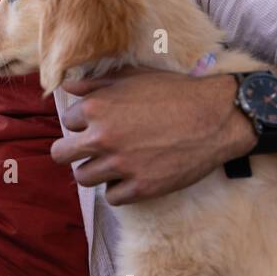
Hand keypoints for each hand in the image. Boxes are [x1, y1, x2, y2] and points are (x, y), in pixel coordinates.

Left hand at [50, 66, 253, 204]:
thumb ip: (95, 84)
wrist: (215, 116)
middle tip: (88, 151)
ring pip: (83, 177)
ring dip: (94, 171)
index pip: (68, 123)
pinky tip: (131, 176)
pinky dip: (118, 189)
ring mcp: (121, 165)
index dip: (82, 124)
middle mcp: (103, 138)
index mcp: (97, 108)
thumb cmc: (174, 92)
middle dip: (71, 151)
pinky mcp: (141, 187)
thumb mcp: (133, 78)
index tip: (96, 125)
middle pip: (61, 154)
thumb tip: (67, 89)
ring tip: (112, 163)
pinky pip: (111, 197)